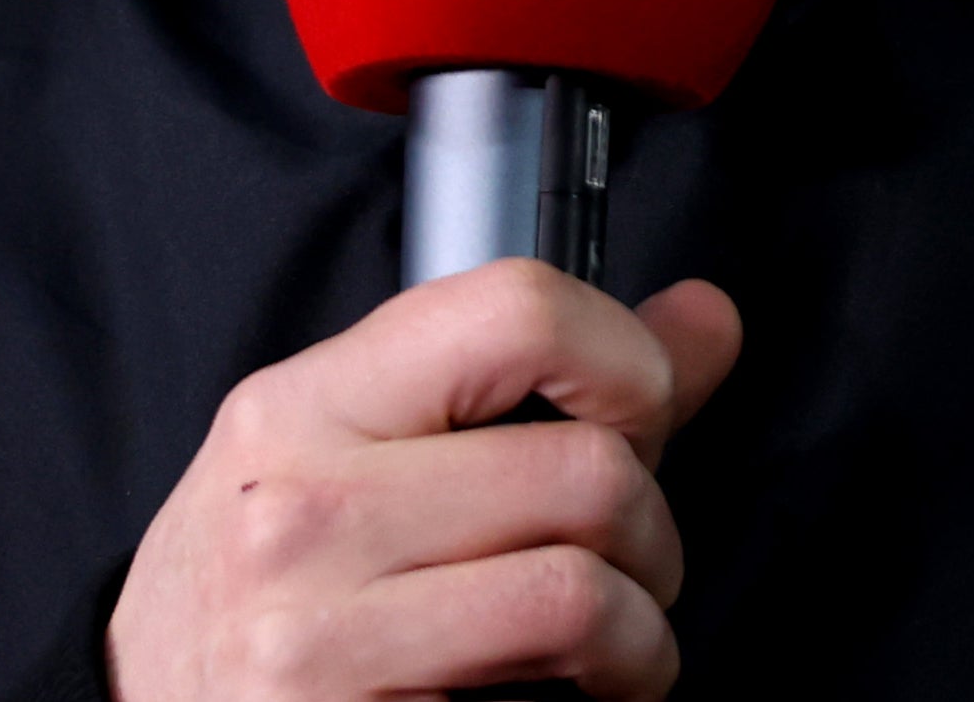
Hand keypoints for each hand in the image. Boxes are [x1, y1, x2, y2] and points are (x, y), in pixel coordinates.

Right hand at [107, 261, 741, 699]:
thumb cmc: (268, 584)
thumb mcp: (358, 456)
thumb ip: (535, 385)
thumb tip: (705, 319)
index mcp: (305, 405)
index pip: (515, 310)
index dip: (628, 360)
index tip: (639, 412)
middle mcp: (302, 506)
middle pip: (587, 470)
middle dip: (651, 531)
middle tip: (623, 564)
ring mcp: (321, 631)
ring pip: (585, 594)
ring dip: (639, 637)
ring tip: (603, 647)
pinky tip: (556, 695)